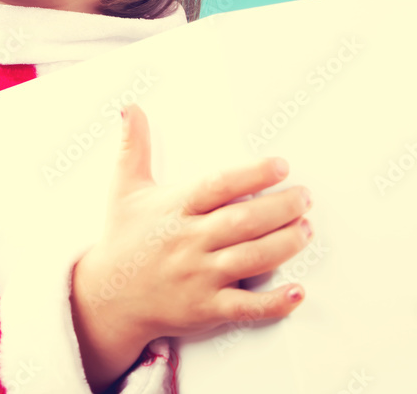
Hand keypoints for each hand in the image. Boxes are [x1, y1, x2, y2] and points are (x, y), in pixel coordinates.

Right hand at [73, 103, 312, 352]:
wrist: (109, 297)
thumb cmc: (123, 238)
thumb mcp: (124, 188)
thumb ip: (133, 146)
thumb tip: (129, 107)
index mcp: (174, 209)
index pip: (218, 186)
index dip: (252, 175)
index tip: (280, 166)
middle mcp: (189, 241)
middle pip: (243, 221)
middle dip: (281, 208)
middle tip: (305, 197)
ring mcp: (199, 276)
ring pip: (251, 258)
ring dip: (285, 244)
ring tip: (306, 229)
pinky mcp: (206, 309)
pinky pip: (247, 307)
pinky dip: (275, 302)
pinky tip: (298, 291)